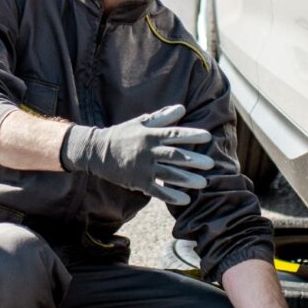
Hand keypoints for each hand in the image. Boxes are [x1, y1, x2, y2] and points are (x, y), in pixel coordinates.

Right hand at [59, 104, 212, 206]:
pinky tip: (185, 199)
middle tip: (211, 163)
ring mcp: (143, 168)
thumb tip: (182, 108)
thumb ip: (162, 117)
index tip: (207, 136)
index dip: (191, 135)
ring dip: (186, 179)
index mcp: (150, 135)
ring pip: (168, 174)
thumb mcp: (141, 122)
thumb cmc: (122, 134)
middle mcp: (148, 151)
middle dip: (194, 160)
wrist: (97, 151)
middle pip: (174, 156)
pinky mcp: (138, 182)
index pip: (174, 134)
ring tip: (203, 183)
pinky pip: (157, 191)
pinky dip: (171, 196)